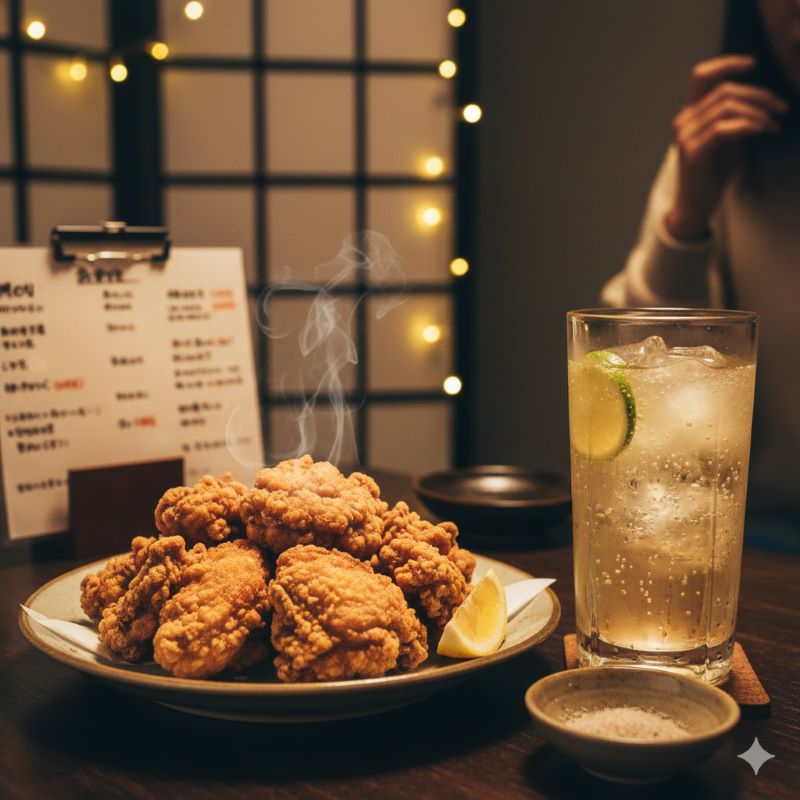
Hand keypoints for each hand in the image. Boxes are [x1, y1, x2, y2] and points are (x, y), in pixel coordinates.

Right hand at [665, 55, 787, 241]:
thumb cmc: (713, 174)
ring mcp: (686, 136)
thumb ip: (735, 118)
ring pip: (727, 107)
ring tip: (773, 126)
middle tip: (781, 108)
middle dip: (759, 95)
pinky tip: (762, 130)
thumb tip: (758, 102)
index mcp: (690, 114)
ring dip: (758, 113)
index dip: (727, 64)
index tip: (752, 65)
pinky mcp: (693, 153)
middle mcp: (684, 121)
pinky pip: (724, 129)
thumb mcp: (728, 139)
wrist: (696, 206)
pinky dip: (747, 125)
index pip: (701, 75)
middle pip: (725, 91)